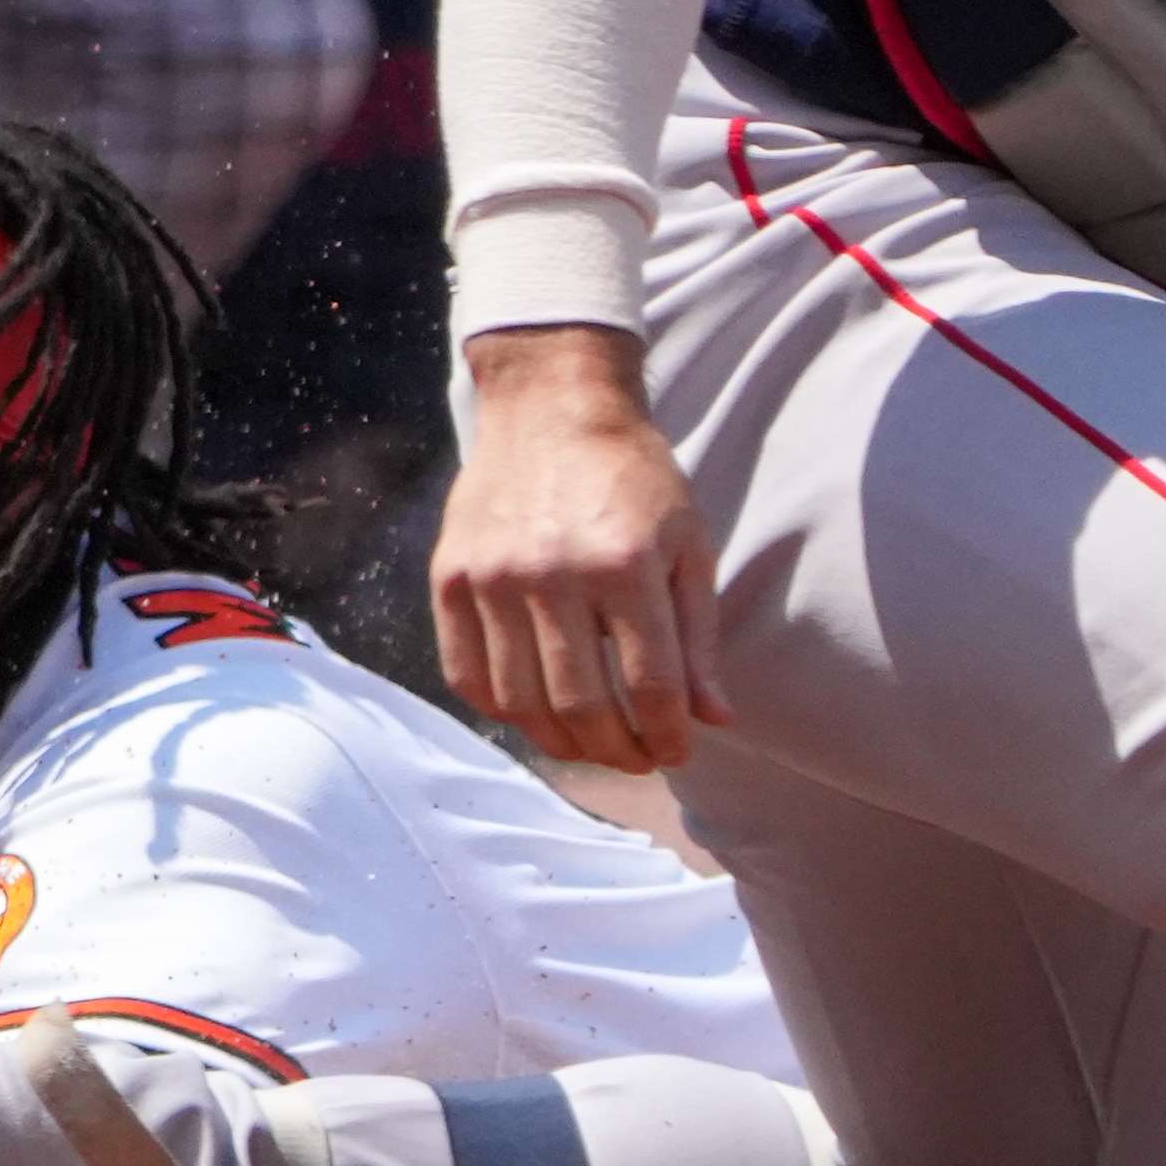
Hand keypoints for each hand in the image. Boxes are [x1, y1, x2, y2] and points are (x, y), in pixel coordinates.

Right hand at [430, 325, 730, 772]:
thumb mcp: (687, 545)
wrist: (551, 406)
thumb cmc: (633, 477)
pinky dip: (503, 711)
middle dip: (618, 751)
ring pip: (523, 704)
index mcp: (625, 565)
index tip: (677, 751)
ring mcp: (494, 578)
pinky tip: (534, 712)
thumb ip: (698, 636)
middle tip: (637, 758)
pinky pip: (469, 676)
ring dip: (563, 743)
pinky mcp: (451, 578)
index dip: (669, 736)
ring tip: (590, 744)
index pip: (651, 687)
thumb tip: (714, 720)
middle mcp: (554, 574)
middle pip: (583, 706)